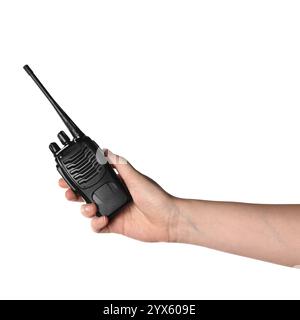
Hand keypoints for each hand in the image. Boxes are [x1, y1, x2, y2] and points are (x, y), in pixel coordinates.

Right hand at [58, 150, 179, 241]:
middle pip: (87, 194)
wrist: (168, 220)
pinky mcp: (115, 225)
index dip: (80, 177)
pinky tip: (103, 219)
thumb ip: (120, 165)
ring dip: (85, 209)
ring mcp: (113, 211)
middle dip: (74, 193)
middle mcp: (113, 196)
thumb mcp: (136, 177)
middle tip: (67, 192)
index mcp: (117, 183)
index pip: (94, 178)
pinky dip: (96, 224)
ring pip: (89, 210)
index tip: (68, 175)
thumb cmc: (157, 197)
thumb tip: (106, 151)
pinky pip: (97, 227)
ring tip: (91, 207)